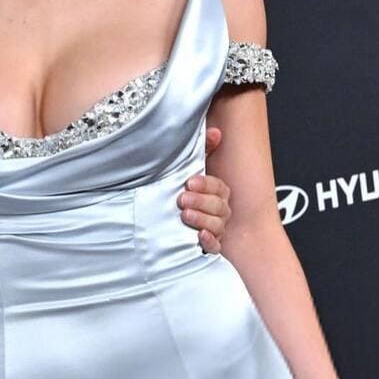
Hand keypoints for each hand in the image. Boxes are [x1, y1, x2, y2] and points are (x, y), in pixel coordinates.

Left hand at [178, 128, 230, 253]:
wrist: (158, 224)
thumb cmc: (178, 193)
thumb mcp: (186, 171)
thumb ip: (202, 151)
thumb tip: (215, 131)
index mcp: (216, 192)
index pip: (218, 187)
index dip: (206, 184)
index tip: (189, 182)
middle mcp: (218, 211)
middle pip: (220, 206)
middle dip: (202, 202)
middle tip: (182, 199)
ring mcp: (214, 229)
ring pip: (218, 225)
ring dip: (202, 219)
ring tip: (185, 215)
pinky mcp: (208, 247)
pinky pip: (215, 247)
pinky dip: (209, 242)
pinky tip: (199, 236)